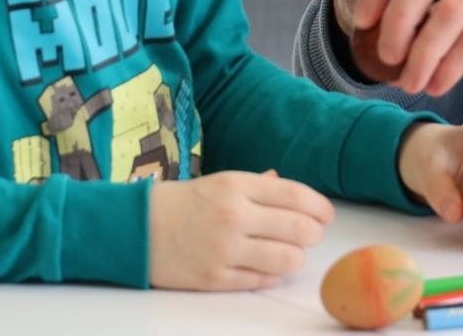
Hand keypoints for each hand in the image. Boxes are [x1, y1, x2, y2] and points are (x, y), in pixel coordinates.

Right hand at [148, 170, 333, 290]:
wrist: (137, 228)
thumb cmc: (185, 202)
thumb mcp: (221, 182)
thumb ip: (260, 186)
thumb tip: (290, 189)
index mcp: (237, 186)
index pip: (295, 195)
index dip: (320, 207)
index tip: (326, 214)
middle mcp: (233, 216)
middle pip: (299, 229)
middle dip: (314, 234)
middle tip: (312, 234)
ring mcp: (224, 250)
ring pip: (286, 259)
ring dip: (297, 257)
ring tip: (292, 252)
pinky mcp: (214, 279)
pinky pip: (262, 280)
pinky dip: (274, 274)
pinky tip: (270, 267)